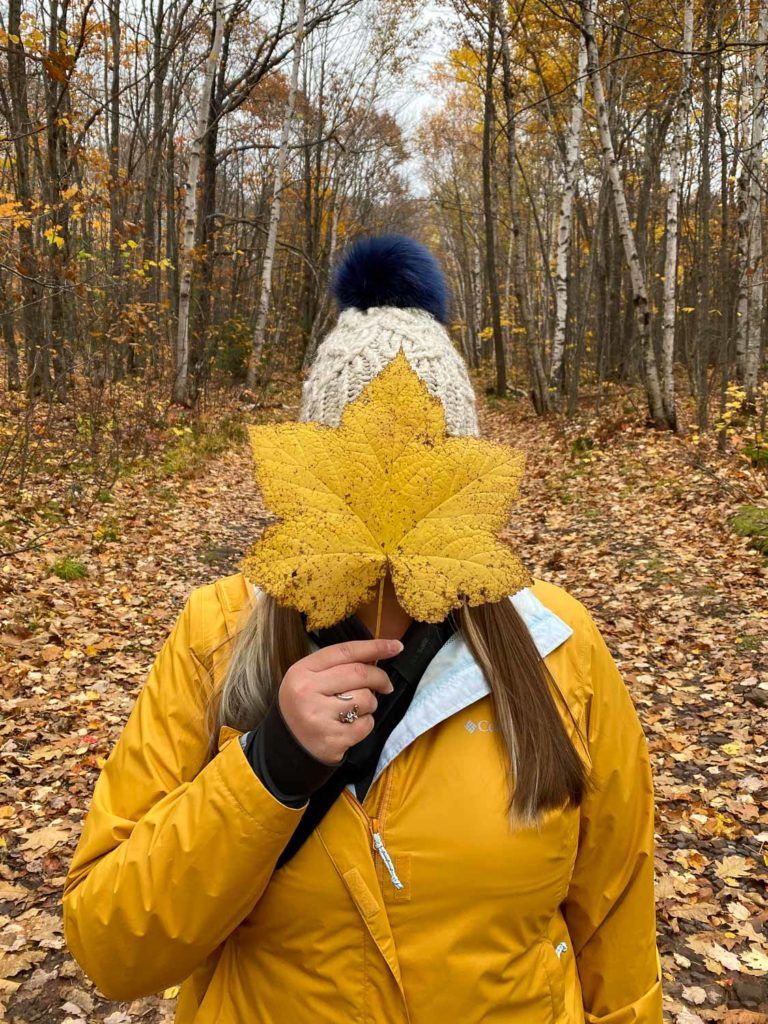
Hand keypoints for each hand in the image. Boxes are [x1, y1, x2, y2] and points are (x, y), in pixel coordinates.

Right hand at [278, 638, 401, 765]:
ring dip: (370, 703)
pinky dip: (365, 723)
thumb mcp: (310, 679)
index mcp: (302, 671)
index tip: (396, 646)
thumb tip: (377, 655)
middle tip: (386, 685)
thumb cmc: (305, 706)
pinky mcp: (332, 741)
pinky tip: (351, 725)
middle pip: (359, 673)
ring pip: (366, 699)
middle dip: (380, 677)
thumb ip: (339, 666)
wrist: (287, 747)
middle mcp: (307, 692)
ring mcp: (319, 718)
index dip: (374, 646)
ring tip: (357, 709)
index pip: (344, 651)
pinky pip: (366, 724)